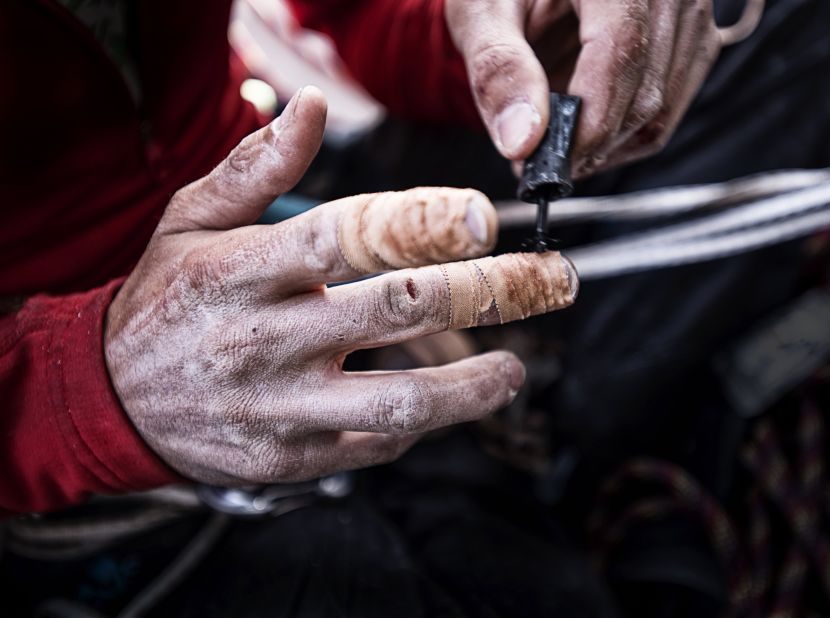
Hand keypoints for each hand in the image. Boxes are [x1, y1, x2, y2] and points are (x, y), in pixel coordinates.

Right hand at [104, 88, 577, 484]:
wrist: (112, 401)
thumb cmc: (165, 300)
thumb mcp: (189, 223)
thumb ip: (255, 169)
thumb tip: (308, 105)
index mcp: (242, 272)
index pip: (344, 238)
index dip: (421, 225)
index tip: (483, 217)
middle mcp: (266, 341)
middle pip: (395, 310)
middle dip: (487, 292)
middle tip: (547, 280)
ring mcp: (282, 408)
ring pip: (399, 401)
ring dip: (473, 386)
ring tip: (516, 369)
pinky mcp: (292, 458)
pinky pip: (375, 444)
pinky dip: (421, 422)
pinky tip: (447, 400)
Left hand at [445, 0, 722, 176]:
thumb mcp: (483, 9)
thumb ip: (498, 68)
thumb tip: (522, 142)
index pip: (622, 54)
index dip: (586, 124)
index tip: (541, 165)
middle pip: (646, 93)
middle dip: (588, 143)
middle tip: (534, 160)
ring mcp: (690, 12)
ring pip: (662, 109)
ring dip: (605, 142)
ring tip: (552, 136)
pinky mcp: (691, 36)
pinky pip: (669, 103)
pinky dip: (624, 129)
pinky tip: (582, 122)